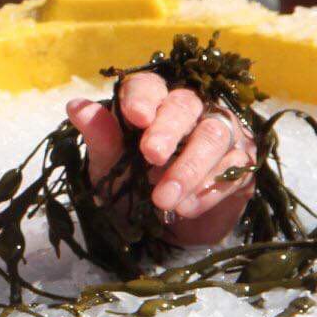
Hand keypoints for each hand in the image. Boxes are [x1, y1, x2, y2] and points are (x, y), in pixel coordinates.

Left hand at [66, 73, 256, 247]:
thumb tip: (76, 107)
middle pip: (185, 105)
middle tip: (151, 155)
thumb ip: (100, 138)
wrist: (160, 231)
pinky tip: (185, 207)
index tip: (135, 117)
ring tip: (163, 198)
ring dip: (188, 168)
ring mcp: (221, 133)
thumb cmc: (130, 187)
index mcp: (152, 101)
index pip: (149, 86)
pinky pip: (232, 169)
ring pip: (213, 136)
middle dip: (168, 130)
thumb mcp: (108, 166)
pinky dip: (207, 190)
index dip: (143, 98)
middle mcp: (190, 109)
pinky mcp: (241, 163)